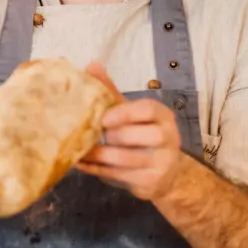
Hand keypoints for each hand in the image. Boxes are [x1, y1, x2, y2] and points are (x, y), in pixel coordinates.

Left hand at [75, 62, 184, 201]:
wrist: (167, 173)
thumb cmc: (143, 136)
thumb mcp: (131, 113)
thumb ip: (111, 92)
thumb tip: (91, 65)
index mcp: (163, 116)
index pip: (148, 109)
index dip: (125, 113)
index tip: (103, 119)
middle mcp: (168, 138)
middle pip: (140, 136)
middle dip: (112, 137)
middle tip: (92, 136)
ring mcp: (162, 162)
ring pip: (126, 159)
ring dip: (98, 156)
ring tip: (79, 151)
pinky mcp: (151, 183)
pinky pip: (120, 176)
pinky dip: (98, 171)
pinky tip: (83, 165)